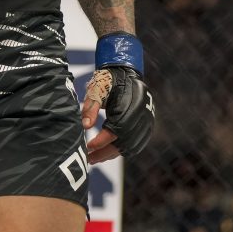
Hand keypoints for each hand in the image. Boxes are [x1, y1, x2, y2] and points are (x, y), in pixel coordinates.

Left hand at [80, 32, 154, 163]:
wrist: (126, 72)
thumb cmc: (109, 80)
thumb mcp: (97, 88)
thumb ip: (90, 106)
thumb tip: (84, 126)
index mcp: (128, 105)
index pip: (115, 131)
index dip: (101, 141)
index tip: (87, 146)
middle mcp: (141, 115)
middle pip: (123, 142)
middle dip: (104, 153)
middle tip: (89, 159)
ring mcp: (147, 121)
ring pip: (130, 146)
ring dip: (112, 154)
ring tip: (96, 159)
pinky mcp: (148, 125)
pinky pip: (136, 144)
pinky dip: (122, 151)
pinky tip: (108, 154)